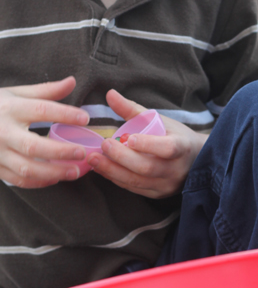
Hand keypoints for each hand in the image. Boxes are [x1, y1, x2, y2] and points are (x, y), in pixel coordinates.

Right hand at [0, 76, 90, 187]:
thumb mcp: (13, 92)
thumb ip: (44, 91)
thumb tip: (72, 82)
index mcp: (8, 108)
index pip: (40, 110)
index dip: (64, 114)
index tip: (84, 118)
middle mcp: (1, 132)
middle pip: (34, 146)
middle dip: (61, 152)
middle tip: (83, 153)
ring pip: (27, 169)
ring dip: (54, 172)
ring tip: (74, 171)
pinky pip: (18, 180)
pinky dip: (38, 182)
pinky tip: (54, 178)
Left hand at [87, 90, 207, 197]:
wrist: (194, 161)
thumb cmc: (173, 135)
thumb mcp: (159, 120)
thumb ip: (133, 109)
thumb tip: (109, 93)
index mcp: (183, 147)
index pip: (168, 148)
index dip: (148, 145)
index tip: (128, 138)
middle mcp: (176, 169)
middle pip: (146, 167)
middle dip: (121, 157)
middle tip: (103, 145)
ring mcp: (166, 185)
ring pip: (136, 181)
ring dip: (111, 170)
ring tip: (93, 159)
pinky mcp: (156, 194)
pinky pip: (132, 188)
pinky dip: (114, 177)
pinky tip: (100, 168)